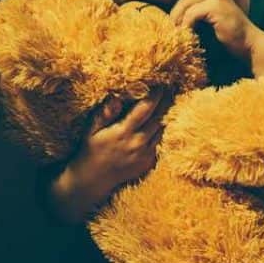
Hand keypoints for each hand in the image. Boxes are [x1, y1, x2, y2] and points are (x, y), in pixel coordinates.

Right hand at [51, 87, 172, 221]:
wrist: (94, 178)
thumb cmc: (92, 149)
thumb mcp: (91, 130)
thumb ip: (104, 114)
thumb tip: (116, 99)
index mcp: (123, 132)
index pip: (145, 109)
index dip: (155, 96)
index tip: (161, 84)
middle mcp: (137, 143)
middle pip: (159, 118)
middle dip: (166, 102)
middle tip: (172, 87)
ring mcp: (145, 154)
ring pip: (162, 130)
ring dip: (167, 114)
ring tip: (171, 99)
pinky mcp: (149, 162)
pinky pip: (160, 142)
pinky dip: (163, 130)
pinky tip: (164, 119)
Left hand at [169, 0, 261, 61]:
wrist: (249, 44)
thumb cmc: (231, 38)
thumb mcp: (212, 23)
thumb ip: (199, 17)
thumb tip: (176, 20)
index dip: (178, 10)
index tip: (173, 24)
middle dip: (175, 13)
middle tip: (171, 28)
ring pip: (187, 5)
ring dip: (179, 19)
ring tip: (176, 32)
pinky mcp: (216, 7)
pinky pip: (192, 14)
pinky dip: (186, 24)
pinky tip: (186, 33)